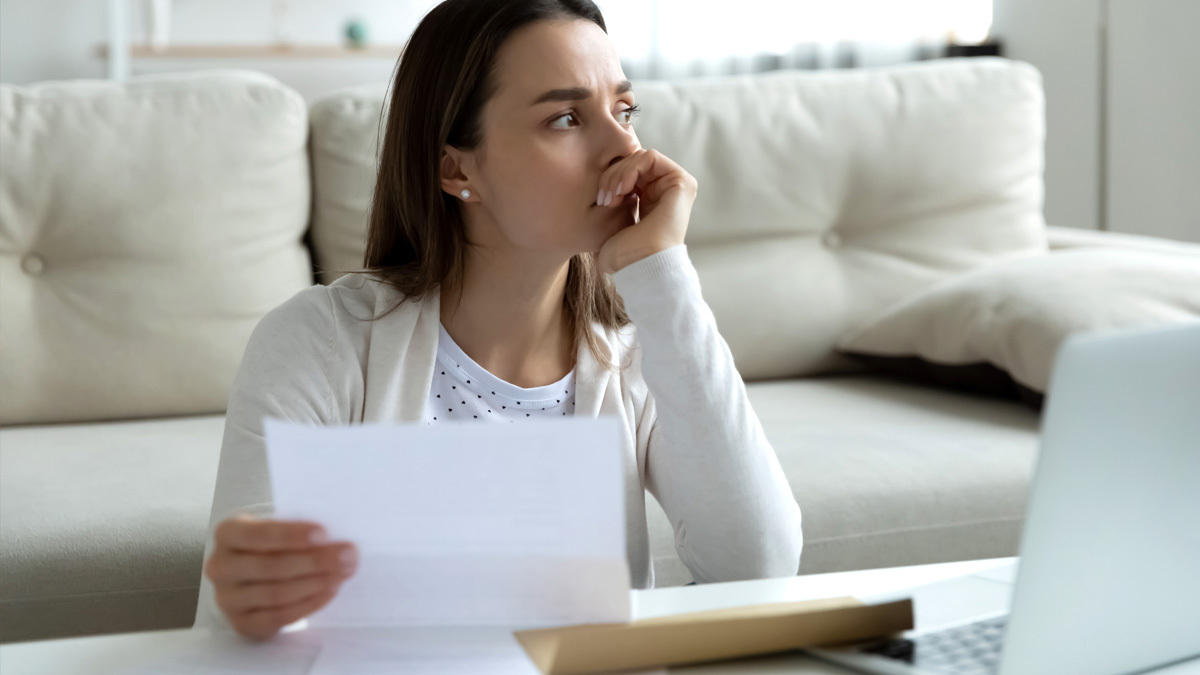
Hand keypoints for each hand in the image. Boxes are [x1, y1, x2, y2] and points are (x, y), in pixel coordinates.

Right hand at [204, 514, 357, 639]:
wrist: (252, 570)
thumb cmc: (272, 542)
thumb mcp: (278, 526)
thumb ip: (299, 530)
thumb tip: (336, 540)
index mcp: (227, 533)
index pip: (258, 534)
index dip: (292, 535)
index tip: (324, 534)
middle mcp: (220, 566)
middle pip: (270, 566)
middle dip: (314, 561)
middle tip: (347, 556)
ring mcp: (228, 598)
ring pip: (276, 593)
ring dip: (315, 584)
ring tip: (343, 574)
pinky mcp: (241, 622)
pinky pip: (278, 617)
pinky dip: (308, 604)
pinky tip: (329, 592)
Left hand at [594, 148, 697, 274]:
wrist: (640, 266)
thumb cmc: (623, 254)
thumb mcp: (610, 220)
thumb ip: (611, 197)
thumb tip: (596, 181)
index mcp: (649, 198)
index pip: (625, 169)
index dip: (609, 178)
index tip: (600, 201)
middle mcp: (663, 190)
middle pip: (631, 161)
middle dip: (612, 175)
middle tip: (604, 198)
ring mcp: (674, 185)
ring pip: (638, 157)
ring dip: (618, 173)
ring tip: (611, 197)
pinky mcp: (682, 182)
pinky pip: (650, 157)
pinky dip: (630, 169)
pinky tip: (622, 190)